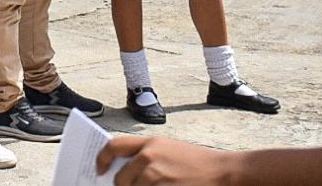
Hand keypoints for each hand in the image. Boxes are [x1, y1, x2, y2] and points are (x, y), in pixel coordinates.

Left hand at [96, 135, 231, 185]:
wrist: (222, 171)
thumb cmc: (196, 161)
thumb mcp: (168, 148)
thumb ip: (146, 154)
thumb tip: (123, 167)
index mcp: (150, 143)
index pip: (113, 147)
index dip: (101, 159)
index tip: (99, 170)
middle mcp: (149, 158)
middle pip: (120, 178)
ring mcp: (156, 176)